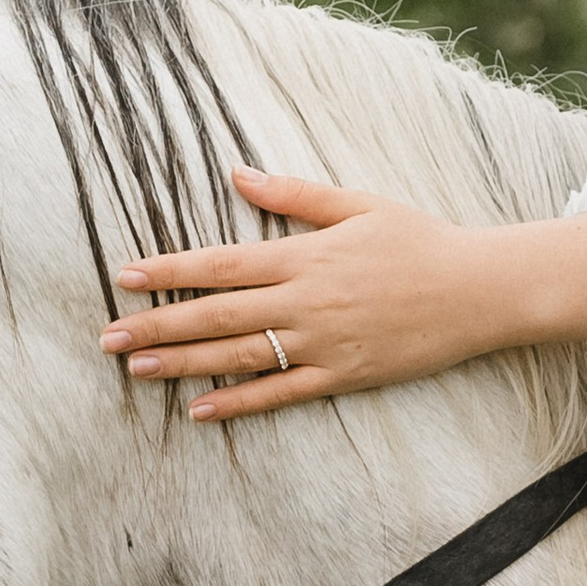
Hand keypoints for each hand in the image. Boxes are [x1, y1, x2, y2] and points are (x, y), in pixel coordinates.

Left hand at [101, 170, 586, 420]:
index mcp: (305, 255)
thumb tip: (237, 174)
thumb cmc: (419, 240)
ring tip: (136, 369)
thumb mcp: (357, 204)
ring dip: (182, 365)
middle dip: (157, 325)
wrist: (478, 290)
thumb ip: (294, 194)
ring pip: (238, 357)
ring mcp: (323, 344)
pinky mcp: (342, 376)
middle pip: (217, 315)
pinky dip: (237, 403)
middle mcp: (305, 301)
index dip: (169, 270)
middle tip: (108, 337)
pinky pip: (280, 394)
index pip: (221, 264)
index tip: (124, 276)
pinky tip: (198, 411)